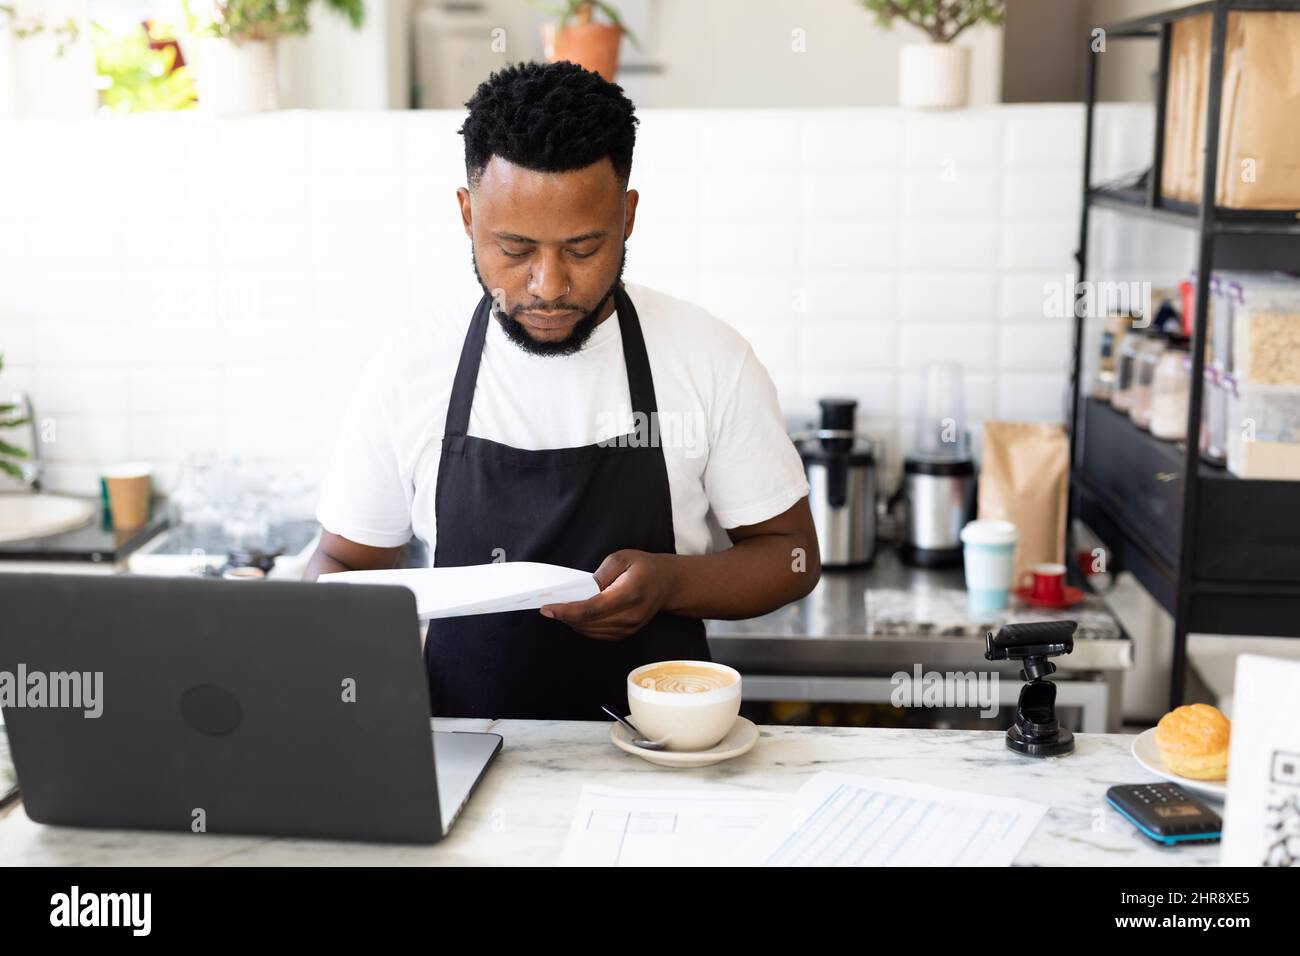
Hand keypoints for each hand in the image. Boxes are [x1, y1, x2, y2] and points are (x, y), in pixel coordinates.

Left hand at [540, 550, 675, 639]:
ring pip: (591, 631)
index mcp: (629, 593)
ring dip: (573, 622)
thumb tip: (582, 590)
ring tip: (561, 609)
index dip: (567, 611)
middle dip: (565, 616)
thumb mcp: (622, 558)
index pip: (591, 609)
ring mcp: (629, 627)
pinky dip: (583, 626)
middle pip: (588, 623)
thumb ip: (600, 574)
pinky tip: (576, 616)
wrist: (668, 583)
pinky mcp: (626, 633)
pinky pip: (598, 634)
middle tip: (549, 607)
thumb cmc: (644, 567)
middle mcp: (630, 615)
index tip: (547, 608)